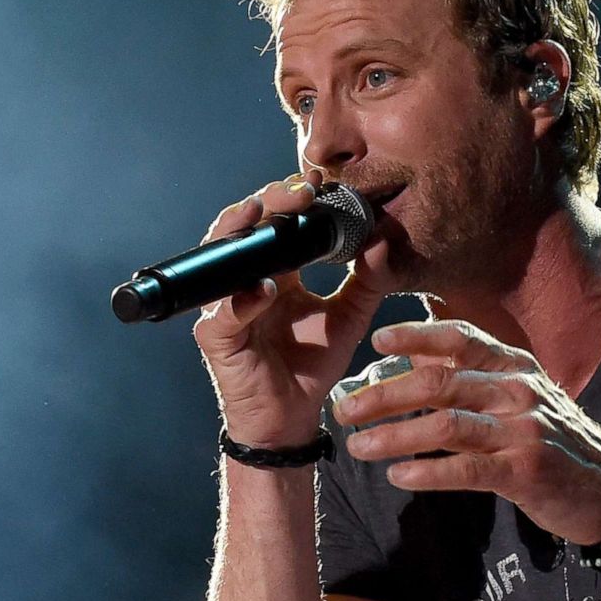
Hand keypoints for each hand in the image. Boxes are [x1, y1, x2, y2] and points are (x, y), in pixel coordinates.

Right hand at [193, 171, 398, 447]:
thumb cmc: (312, 365)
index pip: (275, 222)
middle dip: (268, 202)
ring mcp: (224, 306)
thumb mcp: (350, 316)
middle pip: (245, 227)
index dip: (291, 199)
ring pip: (219, 258)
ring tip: (262, 215)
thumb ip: (369, 279)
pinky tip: (265, 289)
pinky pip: (220, 314)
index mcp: (274, 271)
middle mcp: (244, 281)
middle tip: (299, 192)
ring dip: (239, 233)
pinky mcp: (216, 338)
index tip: (319, 182)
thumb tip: (384, 237)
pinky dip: (240, 300)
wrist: (293, 418)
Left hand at [333, 319, 600, 543]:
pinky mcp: (526, 472)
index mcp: (515, 366)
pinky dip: (428, 471)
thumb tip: (411, 361)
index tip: (377, 339)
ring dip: (394, 435)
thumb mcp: (521, 398)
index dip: (417, 335)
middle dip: (385, 394)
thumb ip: (474, 379)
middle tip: (345, 409)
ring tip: (358, 446)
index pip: (460, 339)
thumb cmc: (555, 442)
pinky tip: (398, 476)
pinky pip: (466, 469)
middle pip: (440, 382)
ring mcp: (524, 430)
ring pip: (446, 424)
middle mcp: (519, 390)